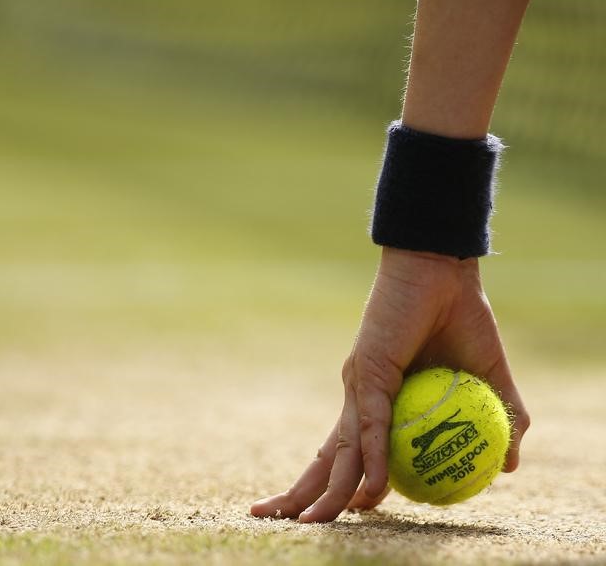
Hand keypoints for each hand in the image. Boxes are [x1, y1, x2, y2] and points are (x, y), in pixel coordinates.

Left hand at [250, 247, 529, 521]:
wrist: (445, 273)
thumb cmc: (462, 319)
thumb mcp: (490, 381)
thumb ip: (501, 420)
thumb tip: (509, 467)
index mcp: (378, 400)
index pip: (354, 450)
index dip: (342, 482)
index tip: (339, 513)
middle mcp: (360, 399)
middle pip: (331, 457)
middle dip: (307, 492)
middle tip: (285, 522)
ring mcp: (361, 388)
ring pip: (342, 450)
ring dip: (329, 491)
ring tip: (310, 524)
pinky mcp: (369, 373)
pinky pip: (372, 426)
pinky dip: (375, 460)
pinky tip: (373, 493)